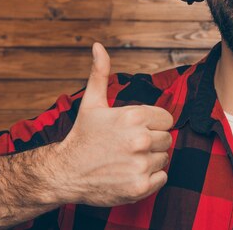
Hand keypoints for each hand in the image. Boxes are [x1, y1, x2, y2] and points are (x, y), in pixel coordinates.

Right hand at [54, 42, 172, 205]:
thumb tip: (98, 46)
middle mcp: (140, 140)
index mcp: (133, 117)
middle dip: (151, 141)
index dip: (153, 123)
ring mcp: (140, 164)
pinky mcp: (140, 186)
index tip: (135, 129)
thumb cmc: (82, 136)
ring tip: (126, 159)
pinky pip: (162, 177)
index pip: (166, 118)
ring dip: (150, 160)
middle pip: (167, 138)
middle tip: (128, 146)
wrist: (65, 173)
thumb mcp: (91, 103)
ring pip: (164, 158)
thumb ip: (100, 73)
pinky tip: (130, 173)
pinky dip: (150, 178)